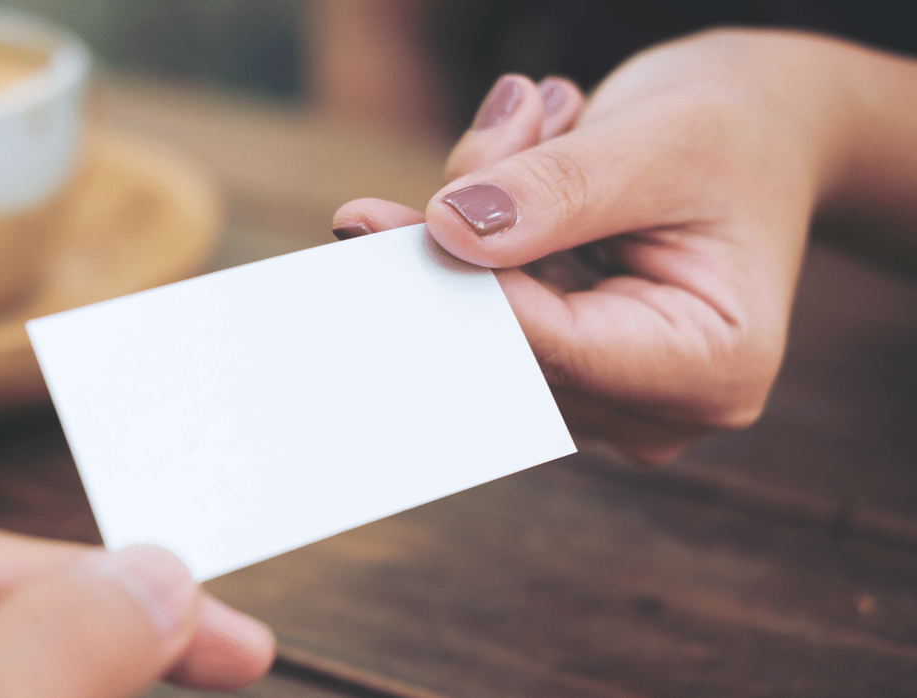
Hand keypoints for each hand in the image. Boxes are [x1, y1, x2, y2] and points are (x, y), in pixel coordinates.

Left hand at [334, 29, 909, 461]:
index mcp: (711, 368)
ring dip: (486, 214)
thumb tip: (447, 232)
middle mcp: (659, 406)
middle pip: (505, 346)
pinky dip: (490, 226)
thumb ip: (557, 191)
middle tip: (505, 130)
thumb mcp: (659, 142)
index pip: (550, 346)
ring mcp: (608, 392)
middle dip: (475, 231)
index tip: (370, 223)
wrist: (761, 132)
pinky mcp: (567, 361)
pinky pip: (486, 303)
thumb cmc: (734, 133)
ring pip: (483, 320)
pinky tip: (542, 158)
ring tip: (553, 128)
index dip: (458, 284)